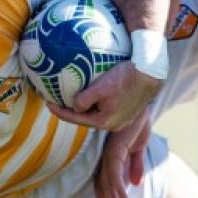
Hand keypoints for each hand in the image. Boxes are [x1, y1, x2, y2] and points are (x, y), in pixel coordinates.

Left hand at [47, 61, 162, 132]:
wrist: (150, 73)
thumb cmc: (125, 78)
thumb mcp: (100, 87)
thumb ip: (83, 99)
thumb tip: (73, 104)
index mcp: (104, 121)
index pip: (75, 118)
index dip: (59, 111)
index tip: (47, 102)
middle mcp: (113, 124)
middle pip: (86, 118)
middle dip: (71, 110)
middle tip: (57, 99)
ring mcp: (122, 119)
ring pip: (97, 113)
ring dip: (84, 106)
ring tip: (72, 96)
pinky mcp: (128, 110)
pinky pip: (106, 108)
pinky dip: (96, 102)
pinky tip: (92, 92)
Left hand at [93, 110, 151, 197]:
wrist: (139, 101)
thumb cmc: (137, 119)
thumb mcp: (139, 145)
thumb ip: (136, 164)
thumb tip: (137, 183)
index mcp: (111, 158)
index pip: (106, 184)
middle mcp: (108, 157)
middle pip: (105, 187)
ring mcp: (110, 153)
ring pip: (108, 184)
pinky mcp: (115, 148)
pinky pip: (115, 172)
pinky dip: (119, 188)